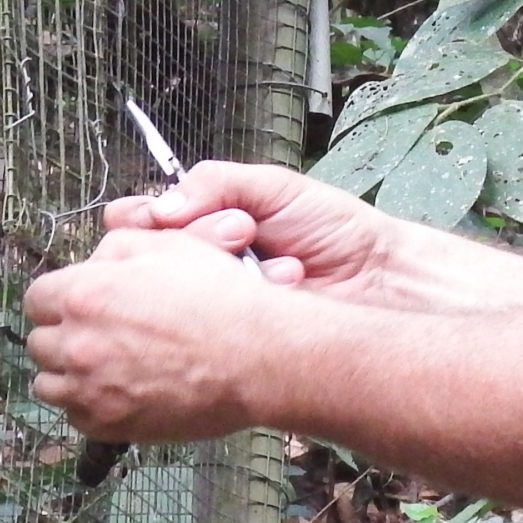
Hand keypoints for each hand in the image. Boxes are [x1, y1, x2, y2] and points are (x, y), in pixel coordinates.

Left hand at [23, 226, 283, 441]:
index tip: (75, 304)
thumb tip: (92, 264)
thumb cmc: (218, 298)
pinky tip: (118, 389)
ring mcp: (92, 390)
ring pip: (49, 385)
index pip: (36, 299)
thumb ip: (115, 248)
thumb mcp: (167, 245)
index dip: (58, 298)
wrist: (257, 356)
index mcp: (84, 294)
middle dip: (62, 335)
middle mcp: (78, 344)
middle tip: (96, 334)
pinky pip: (76, 417)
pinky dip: (89, 405)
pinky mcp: (111, 425)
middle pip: (39, 343)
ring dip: (68, 374)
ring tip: (103, 366)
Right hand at [102, 161, 409, 302]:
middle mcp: (201, 266)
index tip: (167, 217)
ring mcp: (214, 305)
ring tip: (273, 260)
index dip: (144, 220)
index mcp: (203, 223)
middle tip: (240, 233)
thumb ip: (213, 184)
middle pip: (148, 259)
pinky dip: (248, 298)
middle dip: (191, 240)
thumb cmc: (332, 227)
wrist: (380, 277)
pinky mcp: (234, 337)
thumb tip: (161, 206)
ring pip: (176, 293)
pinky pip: (212, 321)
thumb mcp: (271, 186)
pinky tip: (284, 284)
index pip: (141, 222)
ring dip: (223, 267)